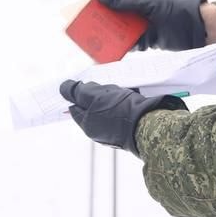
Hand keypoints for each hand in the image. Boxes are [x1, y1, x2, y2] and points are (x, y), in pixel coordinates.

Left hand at [60, 80, 186, 153]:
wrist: (152, 126)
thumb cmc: (121, 112)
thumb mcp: (94, 97)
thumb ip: (78, 92)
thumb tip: (64, 88)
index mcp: (88, 126)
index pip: (75, 107)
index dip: (78, 93)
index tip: (85, 84)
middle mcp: (100, 132)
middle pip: (93, 107)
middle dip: (98, 94)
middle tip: (108, 88)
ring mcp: (116, 132)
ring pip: (110, 108)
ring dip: (114, 97)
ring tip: (123, 91)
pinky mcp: (132, 129)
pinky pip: (125, 112)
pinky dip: (126, 102)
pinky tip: (134, 97)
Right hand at [96, 0, 206, 51]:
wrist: (194, 28)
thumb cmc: (172, 7)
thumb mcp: (146, 0)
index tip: (85, 4)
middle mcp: (136, 5)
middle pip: (112, 10)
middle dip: (99, 17)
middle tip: (85, 24)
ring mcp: (140, 22)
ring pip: (117, 26)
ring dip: (107, 32)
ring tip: (94, 39)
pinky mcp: (145, 37)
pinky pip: (127, 41)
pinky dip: (119, 46)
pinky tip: (109, 51)